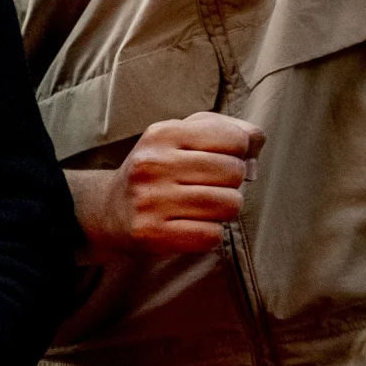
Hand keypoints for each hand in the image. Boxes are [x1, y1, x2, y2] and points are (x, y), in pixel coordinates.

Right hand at [78, 114, 261, 258]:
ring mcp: (150, 200)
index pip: (235, 138)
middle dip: (230, 183)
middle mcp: (153, 164)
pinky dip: (209, 234)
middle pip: (235, 172)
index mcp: (162, 133)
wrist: (110, 209)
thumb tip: (255, 148)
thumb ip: (228, 130)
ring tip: (199, 207)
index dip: (237, 152)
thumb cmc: (161, 169)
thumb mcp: (185, 137)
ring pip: (229, 205)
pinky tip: (189, 226)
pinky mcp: (151, 233)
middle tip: (206, 187)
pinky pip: (211, 235)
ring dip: (222, 210)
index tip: (216, 160)